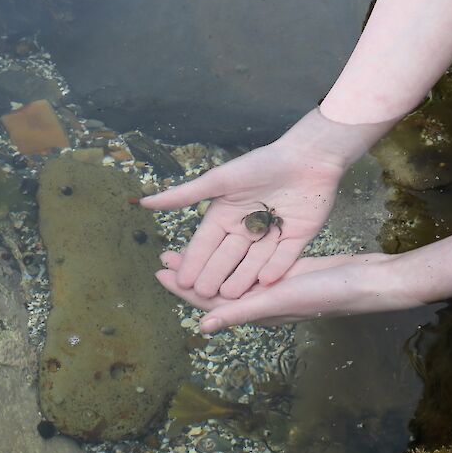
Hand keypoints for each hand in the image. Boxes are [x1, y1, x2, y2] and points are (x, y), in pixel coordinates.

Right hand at [141, 110, 388, 298]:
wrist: (307, 156)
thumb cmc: (261, 163)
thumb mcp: (220, 179)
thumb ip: (186, 195)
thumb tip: (144, 203)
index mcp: (227, 215)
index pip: (207, 242)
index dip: (194, 260)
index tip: (180, 279)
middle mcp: (247, 228)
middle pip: (228, 256)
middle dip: (214, 275)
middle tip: (202, 294)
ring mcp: (273, 234)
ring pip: (254, 261)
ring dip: (242, 278)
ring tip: (230, 296)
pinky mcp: (297, 238)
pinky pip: (284, 257)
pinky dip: (275, 268)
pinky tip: (265, 282)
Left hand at [155, 250, 420, 331]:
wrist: (365, 282)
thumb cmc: (324, 295)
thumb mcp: (277, 300)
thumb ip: (239, 311)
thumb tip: (202, 325)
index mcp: (254, 311)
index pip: (208, 300)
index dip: (182, 287)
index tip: (158, 270)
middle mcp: (260, 301)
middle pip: (216, 286)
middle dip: (190, 272)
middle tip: (165, 255)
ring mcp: (274, 286)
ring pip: (232, 274)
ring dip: (210, 262)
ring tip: (189, 248)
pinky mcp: (287, 270)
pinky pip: (251, 264)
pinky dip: (236, 253)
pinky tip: (230, 239)